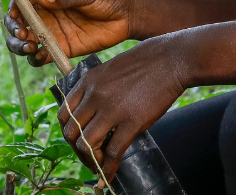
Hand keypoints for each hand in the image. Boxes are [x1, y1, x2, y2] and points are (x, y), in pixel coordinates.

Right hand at [5, 0, 134, 66]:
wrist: (128, 16)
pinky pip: (41, 55)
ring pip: (25, 41)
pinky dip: (36, 58)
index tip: (15, 16)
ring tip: (30, 48)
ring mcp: (52, 31)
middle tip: (22, 35)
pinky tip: (41, 56)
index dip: (14, 7)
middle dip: (14, 29)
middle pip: (18, 22)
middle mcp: (46, 11)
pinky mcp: (60, 48)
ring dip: (20, 46)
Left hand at [57, 38, 186, 181]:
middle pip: (71, 132)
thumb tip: (93, 113)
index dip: (68, 133)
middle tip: (88, 157)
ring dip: (90, 160)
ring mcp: (111, 109)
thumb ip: (97, 88)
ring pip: (86, 145)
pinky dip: (108, 169)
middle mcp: (94, 95)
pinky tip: (109, 177)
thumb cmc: (146, 62)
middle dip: (76, 150)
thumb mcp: (111, 69)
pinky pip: (113, 152)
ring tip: (99, 166)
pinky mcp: (131, 121)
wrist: (172, 58)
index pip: (63, 114)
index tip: (77, 141)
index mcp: (87, 81)